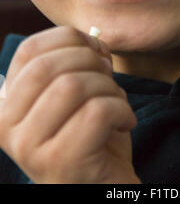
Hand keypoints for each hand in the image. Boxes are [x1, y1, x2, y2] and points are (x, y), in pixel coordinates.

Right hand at [0, 26, 139, 183]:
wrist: (103, 184)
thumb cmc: (91, 135)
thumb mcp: (77, 93)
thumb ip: (78, 62)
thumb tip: (94, 37)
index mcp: (7, 104)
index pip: (29, 50)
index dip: (69, 39)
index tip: (96, 50)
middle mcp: (6, 126)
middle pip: (49, 66)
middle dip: (91, 61)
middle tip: (109, 77)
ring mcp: (29, 147)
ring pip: (73, 85)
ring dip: (108, 87)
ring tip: (116, 103)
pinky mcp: (59, 162)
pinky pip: (97, 111)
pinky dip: (122, 109)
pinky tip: (124, 122)